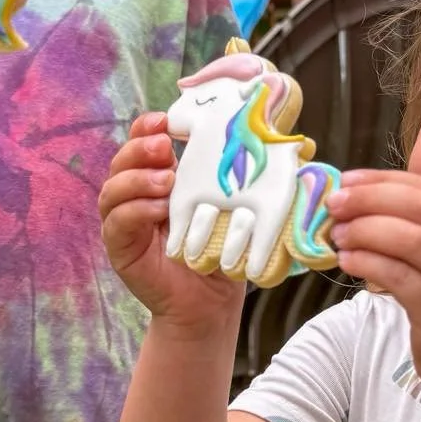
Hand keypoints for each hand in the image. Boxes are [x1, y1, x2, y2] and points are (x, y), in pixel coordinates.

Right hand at [99, 112, 243, 331]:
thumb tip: (308, 142)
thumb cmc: (224, 248)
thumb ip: (255, 172)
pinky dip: (135, 211)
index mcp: (160, 176)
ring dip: (137, 179)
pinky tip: (158, 209)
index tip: (167, 120)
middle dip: (141, 148)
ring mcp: (125, 221)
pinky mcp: (120, 248)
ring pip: (113, 189)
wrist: (211, 301)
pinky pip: (116, 222)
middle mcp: (136, 195)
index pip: (143, 142)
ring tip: (168, 181)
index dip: (148, 127)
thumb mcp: (236, 204)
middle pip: (122, 160)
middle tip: (165, 147)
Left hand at [327, 169, 420, 387]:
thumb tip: (355, 195)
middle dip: (372, 199)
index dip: (385, 180)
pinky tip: (348, 260)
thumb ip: (415, 223)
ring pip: (412, 241)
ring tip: (339, 234)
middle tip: (336, 203)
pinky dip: (369, 263)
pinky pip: (400, 278)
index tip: (347, 180)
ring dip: (367, 231)